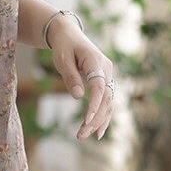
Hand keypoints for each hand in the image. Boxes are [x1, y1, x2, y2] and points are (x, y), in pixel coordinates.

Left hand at [47, 17, 114, 140]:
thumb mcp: (61, 59)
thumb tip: (78, 96)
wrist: (70, 35)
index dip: (94, 104)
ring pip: (109, 102)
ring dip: (99, 120)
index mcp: (96, 61)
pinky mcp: (106, 81)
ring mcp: (109, 75)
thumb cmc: (63, 46)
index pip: (99, 86)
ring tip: (86, 136)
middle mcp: (107, 69)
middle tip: (81, 134)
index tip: (86, 120)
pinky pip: (107, 101)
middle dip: (95, 118)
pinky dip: (103, 116)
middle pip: (106, 98)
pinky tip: (97, 132)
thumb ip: (70, 76)